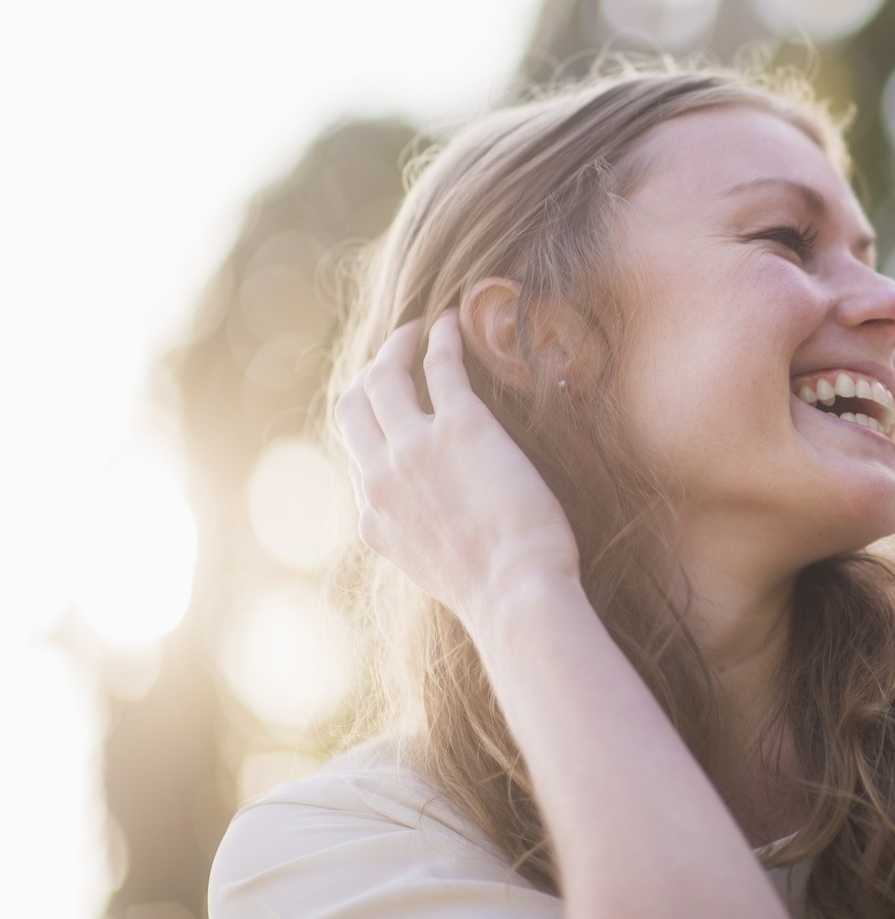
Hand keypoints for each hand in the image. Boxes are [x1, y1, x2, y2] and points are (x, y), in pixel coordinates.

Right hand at [336, 311, 581, 623]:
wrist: (517, 595)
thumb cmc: (500, 593)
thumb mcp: (439, 576)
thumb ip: (424, 543)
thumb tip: (436, 529)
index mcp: (375, 521)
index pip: (358, 459)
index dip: (372, 427)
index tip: (395, 408)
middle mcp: (380, 480)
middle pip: (353, 407)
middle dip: (370, 372)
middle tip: (396, 351)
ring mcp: (413, 450)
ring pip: (383, 378)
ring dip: (398, 345)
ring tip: (420, 327)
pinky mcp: (458, 427)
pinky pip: (438, 366)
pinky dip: (440, 338)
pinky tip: (452, 323)